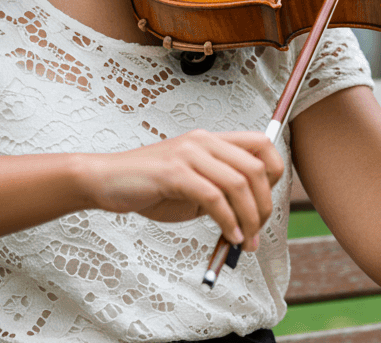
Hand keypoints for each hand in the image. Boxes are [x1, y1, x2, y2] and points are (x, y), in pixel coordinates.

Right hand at [79, 130, 283, 250]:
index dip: (275, 173)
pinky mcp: (174, 173)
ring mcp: (189, 155)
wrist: (105, 181)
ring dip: (249, 218)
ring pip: (238, 183)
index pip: (262, 144)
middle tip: (258, 233)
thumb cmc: (149, 187)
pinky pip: (214, 198)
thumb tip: (250, 218)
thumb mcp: (192, 187)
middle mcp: (204, 141)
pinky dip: (227, 221)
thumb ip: (220, 194)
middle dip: (264, 205)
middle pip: (256, 168)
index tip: (267, 203)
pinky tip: (228, 237)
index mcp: (211, 140)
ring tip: (245, 241)